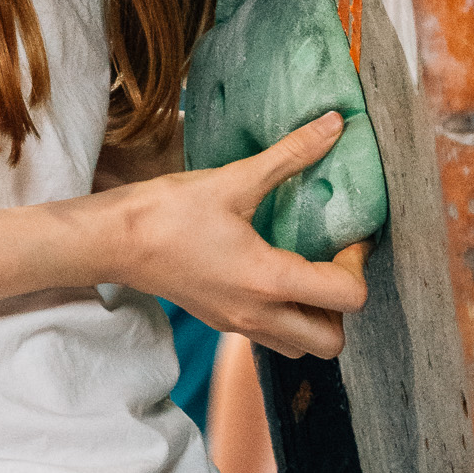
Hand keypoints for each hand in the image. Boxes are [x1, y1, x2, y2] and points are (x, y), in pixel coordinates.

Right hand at [111, 117, 368, 359]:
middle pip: (332, 342)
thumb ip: (291, 154)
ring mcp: (239, 325)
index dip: (359, 264)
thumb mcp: (234, 179)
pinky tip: (275, 276)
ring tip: (307, 271)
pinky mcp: (222, 322)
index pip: (348, 297)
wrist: (114, 241)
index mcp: (269, 281)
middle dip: (343, 305)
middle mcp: (259, 315)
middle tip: (332, 262)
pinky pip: (273, 338)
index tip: (348, 236)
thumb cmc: (168, 212)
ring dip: (317, 317)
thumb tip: (336, 125)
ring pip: (302, 348)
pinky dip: (288, 317)